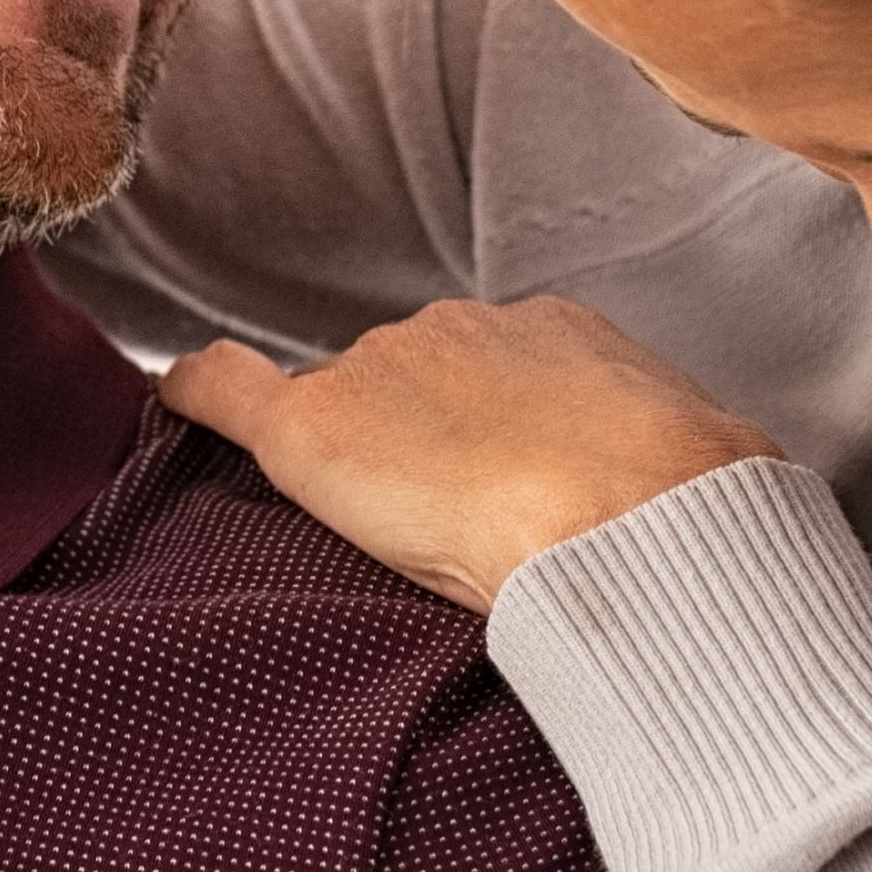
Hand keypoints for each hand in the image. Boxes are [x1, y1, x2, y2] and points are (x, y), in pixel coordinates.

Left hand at [163, 297, 778, 614]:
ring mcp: (384, 369)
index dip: (491, 437)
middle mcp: (462, 329)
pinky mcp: (315, 426)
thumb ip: (662, 468)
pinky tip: (169, 402)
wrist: (633, 514)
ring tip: (396, 542)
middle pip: (413, 386)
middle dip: (423, 447)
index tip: (503, 489)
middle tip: (455, 533)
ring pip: (347, 409)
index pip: (497, 375)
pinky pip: (230, 388)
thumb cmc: (689, 509)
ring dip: (360, 463)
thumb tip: (699, 506)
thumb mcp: (702, 466)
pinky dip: (197, 393)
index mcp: (557, 334)